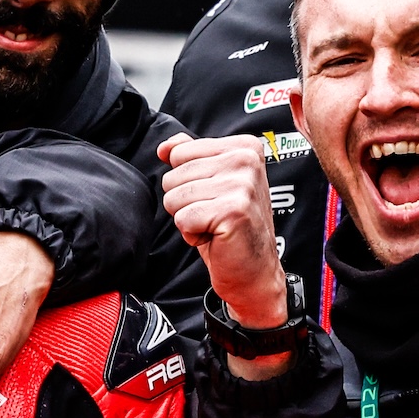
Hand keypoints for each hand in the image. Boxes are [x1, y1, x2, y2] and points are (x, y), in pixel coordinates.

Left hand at [159, 130, 290, 319]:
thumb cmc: (230, 227)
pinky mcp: (232, 210)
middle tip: (213, 215)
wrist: (253, 270)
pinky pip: (183, 219)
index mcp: (244, 147)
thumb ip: (190, 157)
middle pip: (173, 175)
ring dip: (187, 219)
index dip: (186, 181)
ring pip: (174, 197)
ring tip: (214, 225)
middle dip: (184, 202)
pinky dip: (192, 235)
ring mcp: (242, 184)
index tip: (213, 196)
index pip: (180, 152)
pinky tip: (215, 237)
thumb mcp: (210, 184)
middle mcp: (246, 160)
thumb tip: (164, 147)